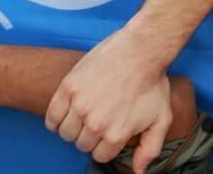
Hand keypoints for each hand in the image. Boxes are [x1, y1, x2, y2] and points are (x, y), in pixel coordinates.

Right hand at [46, 31, 171, 173]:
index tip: (106, 131)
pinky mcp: (68, 86)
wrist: (139, 50)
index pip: (99, 155)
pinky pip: (51, 115)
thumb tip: (138, 172)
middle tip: (95, 119)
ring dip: (71, 127)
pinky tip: (62, 114)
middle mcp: (96, 123)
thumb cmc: (152, 83)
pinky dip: (54, 119)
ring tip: (80, 116)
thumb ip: (149, 149)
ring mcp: (80, 104)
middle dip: (88, 135)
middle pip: (81, 144)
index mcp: (116, 135)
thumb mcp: (160, 120)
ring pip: (65, 132)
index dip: (103, 144)